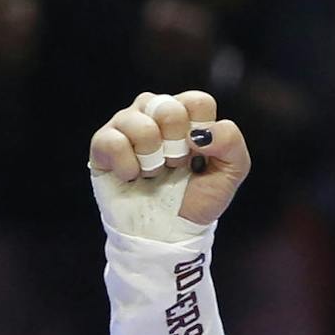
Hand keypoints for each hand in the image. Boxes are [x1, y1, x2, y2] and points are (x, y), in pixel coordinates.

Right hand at [89, 89, 249, 241]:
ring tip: (154, 174)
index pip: (198, 102)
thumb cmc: (196, 200)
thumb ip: (232, 144)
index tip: (199, 155)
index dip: (202, 132)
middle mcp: (155, 113)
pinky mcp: (103, 143)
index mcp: (186, 117)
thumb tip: (202, 131)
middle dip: (177, 147)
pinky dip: (128, 167)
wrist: (169, 232)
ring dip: (153, 160)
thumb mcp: (229, 175)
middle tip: (175, 166)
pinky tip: (132, 177)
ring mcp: (127, 125)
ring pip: (140, 124)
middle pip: (168, 108)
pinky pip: (113, 142)